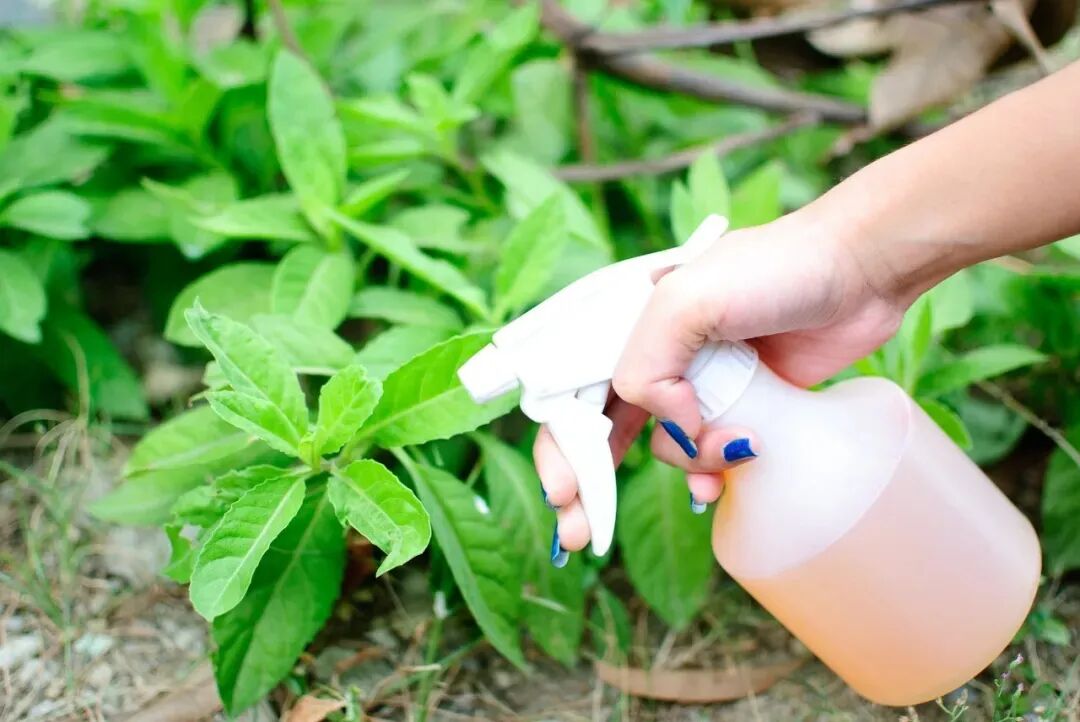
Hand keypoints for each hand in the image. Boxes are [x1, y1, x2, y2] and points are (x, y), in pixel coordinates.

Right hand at [534, 207, 905, 557]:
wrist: (860, 270)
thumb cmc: (774, 267)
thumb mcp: (687, 301)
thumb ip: (648, 367)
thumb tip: (671, 427)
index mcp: (627, 323)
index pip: (572, 393)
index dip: (560, 447)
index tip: (564, 495)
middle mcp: (657, 355)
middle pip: (602, 429)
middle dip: (587, 485)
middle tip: (581, 535)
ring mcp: (700, 382)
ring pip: (665, 445)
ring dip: (683, 465)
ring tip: (723, 461)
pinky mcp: (744, 403)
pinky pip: (709, 452)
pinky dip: (708, 474)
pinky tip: (719, 485)